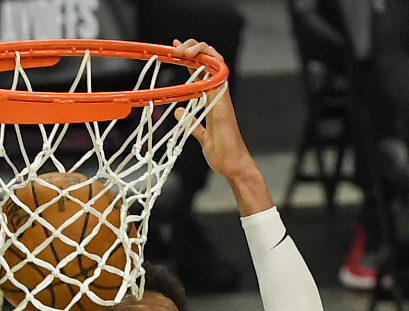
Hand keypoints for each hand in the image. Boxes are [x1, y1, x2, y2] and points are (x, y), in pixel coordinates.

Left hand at [171, 39, 273, 214]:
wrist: (232, 167)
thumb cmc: (221, 153)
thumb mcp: (201, 136)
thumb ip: (192, 123)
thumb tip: (180, 112)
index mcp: (214, 100)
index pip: (204, 70)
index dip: (192, 56)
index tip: (176, 50)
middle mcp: (219, 95)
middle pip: (211, 61)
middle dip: (194, 47)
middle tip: (176, 47)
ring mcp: (223, 100)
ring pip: (216, 66)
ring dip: (200, 53)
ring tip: (184, 49)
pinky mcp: (224, 107)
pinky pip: (219, 82)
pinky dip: (211, 68)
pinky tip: (198, 60)